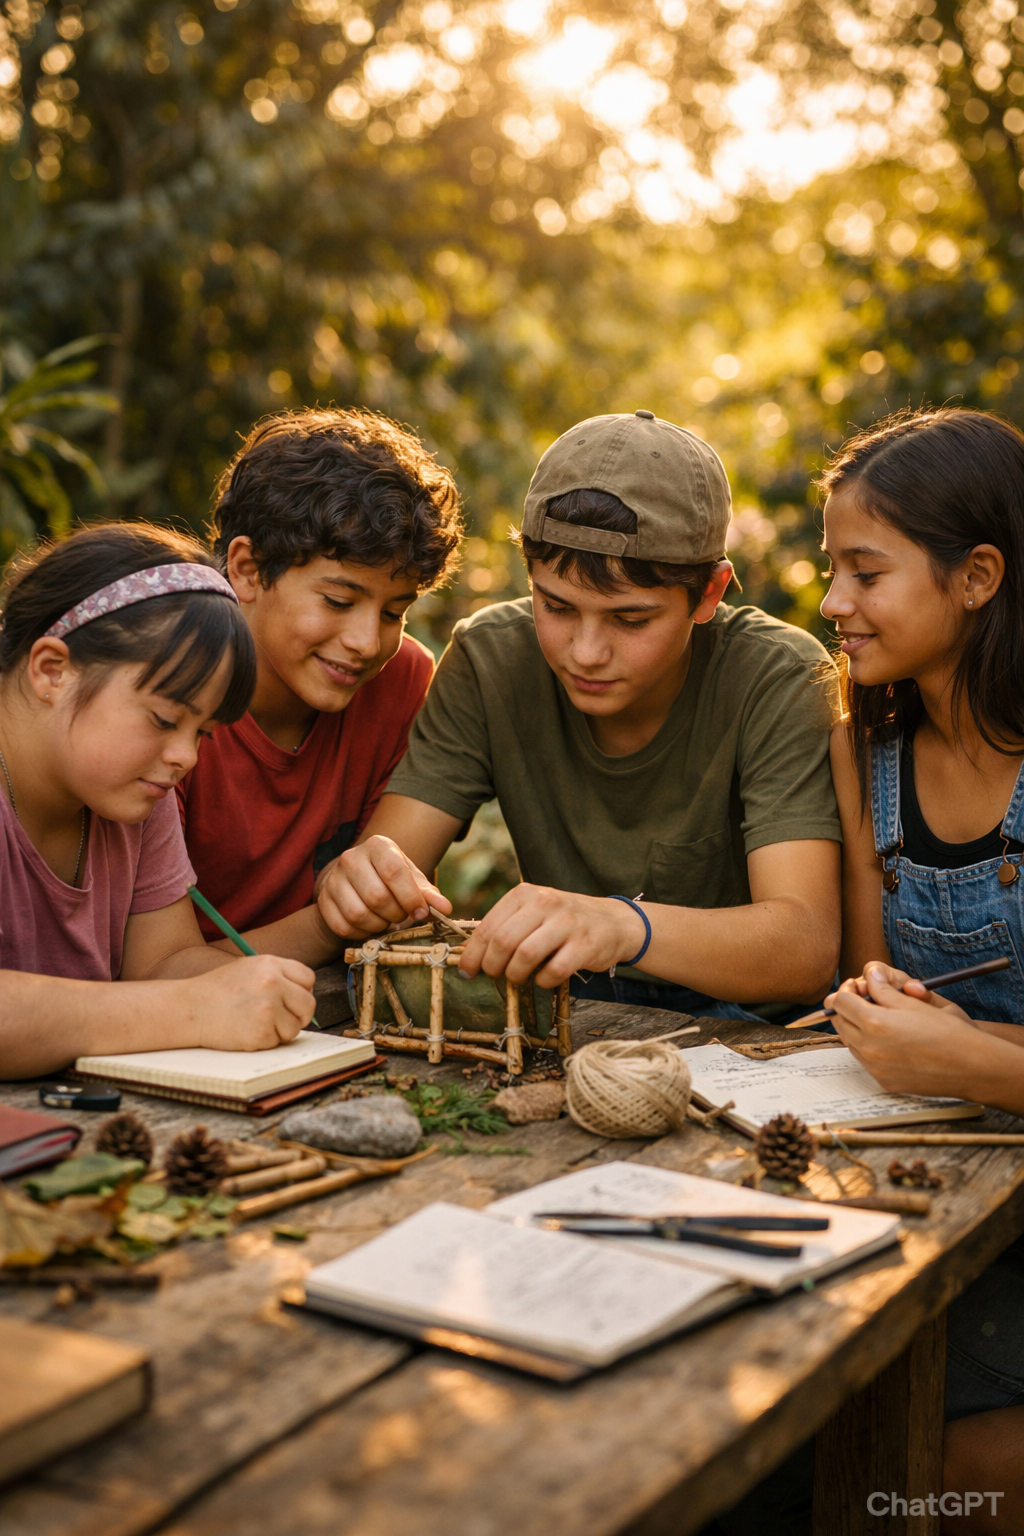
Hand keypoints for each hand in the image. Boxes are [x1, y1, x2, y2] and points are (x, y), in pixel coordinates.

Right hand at [188, 955, 316, 1049]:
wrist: (190, 1009)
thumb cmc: (218, 990)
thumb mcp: (249, 968)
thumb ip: (277, 975)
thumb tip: (304, 993)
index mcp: (270, 964)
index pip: (308, 978)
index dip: (302, 991)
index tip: (292, 999)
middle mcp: (272, 984)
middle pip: (308, 1004)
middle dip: (299, 1014)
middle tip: (283, 1018)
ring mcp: (267, 1009)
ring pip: (295, 1027)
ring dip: (281, 1030)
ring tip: (257, 1022)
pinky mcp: (261, 1033)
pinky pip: (277, 1042)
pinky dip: (266, 1041)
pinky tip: (247, 1031)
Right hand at [316, 835, 450, 938]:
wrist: (353, 882)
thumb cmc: (389, 880)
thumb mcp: (411, 880)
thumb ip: (428, 894)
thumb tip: (445, 908)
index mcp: (377, 846)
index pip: (394, 871)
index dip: (410, 897)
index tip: (421, 913)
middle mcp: (351, 858)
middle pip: (377, 896)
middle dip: (395, 914)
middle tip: (401, 916)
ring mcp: (333, 879)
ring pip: (358, 914)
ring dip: (378, 925)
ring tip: (385, 920)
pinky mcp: (323, 901)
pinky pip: (343, 926)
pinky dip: (361, 933)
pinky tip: (369, 926)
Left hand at [457, 885, 646, 987]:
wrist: (613, 922)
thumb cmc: (564, 922)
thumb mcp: (533, 913)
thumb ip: (505, 927)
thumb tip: (468, 954)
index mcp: (526, 894)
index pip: (489, 926)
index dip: (473, 953)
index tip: (467, 972)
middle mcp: (546, 903)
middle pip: (504, 941)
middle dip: (492, 966)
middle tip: (495, 976)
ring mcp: (567, 923)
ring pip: (526, 956)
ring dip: (516, 975)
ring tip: (518, 978)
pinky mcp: (585, 945)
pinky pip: (553, 971)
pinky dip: (543, 981)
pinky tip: (544, 979)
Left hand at [826, 964, 980, 1096]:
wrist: (971, 1066)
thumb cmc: (947, 1030)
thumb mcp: (914, 1002)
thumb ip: (884, 989)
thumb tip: (868, 975)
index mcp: (874, 1023)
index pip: (839, 1001)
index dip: (847, 989)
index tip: (859, 985)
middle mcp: (869, 1048)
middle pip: (838, 1022)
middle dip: (847, 1007)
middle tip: (864, 999)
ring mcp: (874, 1068)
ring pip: (849, 1041)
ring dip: (856, 1027)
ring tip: (879, 1018)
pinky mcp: (883, 1081)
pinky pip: (864, 1060)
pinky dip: (868, 1047)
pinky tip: (889, 1040)